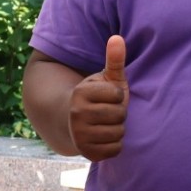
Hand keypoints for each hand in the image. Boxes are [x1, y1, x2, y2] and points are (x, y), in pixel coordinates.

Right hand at [68, 35, 127, 161]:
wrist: (70, 122)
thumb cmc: (95, 97)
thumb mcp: (104, 77)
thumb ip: (113, 59)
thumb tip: (117, 37)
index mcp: (81, 93)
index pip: (117, 95)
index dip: (116, 95)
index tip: (105, 96)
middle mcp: (77, 114)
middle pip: (120, 115)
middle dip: (118, 113)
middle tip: (106, 112)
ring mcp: (80, 135)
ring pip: (118, 133)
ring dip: (117, 129)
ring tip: (105, 123)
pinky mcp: (86, 153)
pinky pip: (115, 149)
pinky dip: (114, 144)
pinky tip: (103, 137)